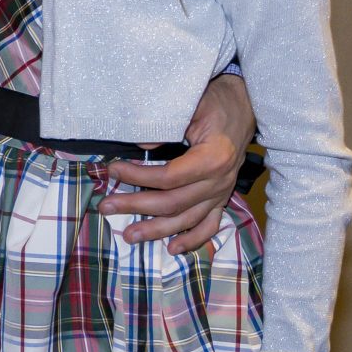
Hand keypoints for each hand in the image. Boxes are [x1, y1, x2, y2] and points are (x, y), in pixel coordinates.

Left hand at [107, 73, 253, 252]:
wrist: (244, 104)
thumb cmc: (213, 103)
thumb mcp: (189, 105)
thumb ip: (166, 125)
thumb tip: (141, 143)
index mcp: (213, 157)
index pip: (169, 177)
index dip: (138, 177)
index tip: (112, 171)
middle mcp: (220, 180)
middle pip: (174, 203)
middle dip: (137, 207)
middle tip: (106, 207)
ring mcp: (222, 191)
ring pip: (188, 219)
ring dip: (157, 230)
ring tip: (129, 236)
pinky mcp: (223, 196)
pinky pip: (210, 224)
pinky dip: (193, 239)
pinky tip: (173, 248)